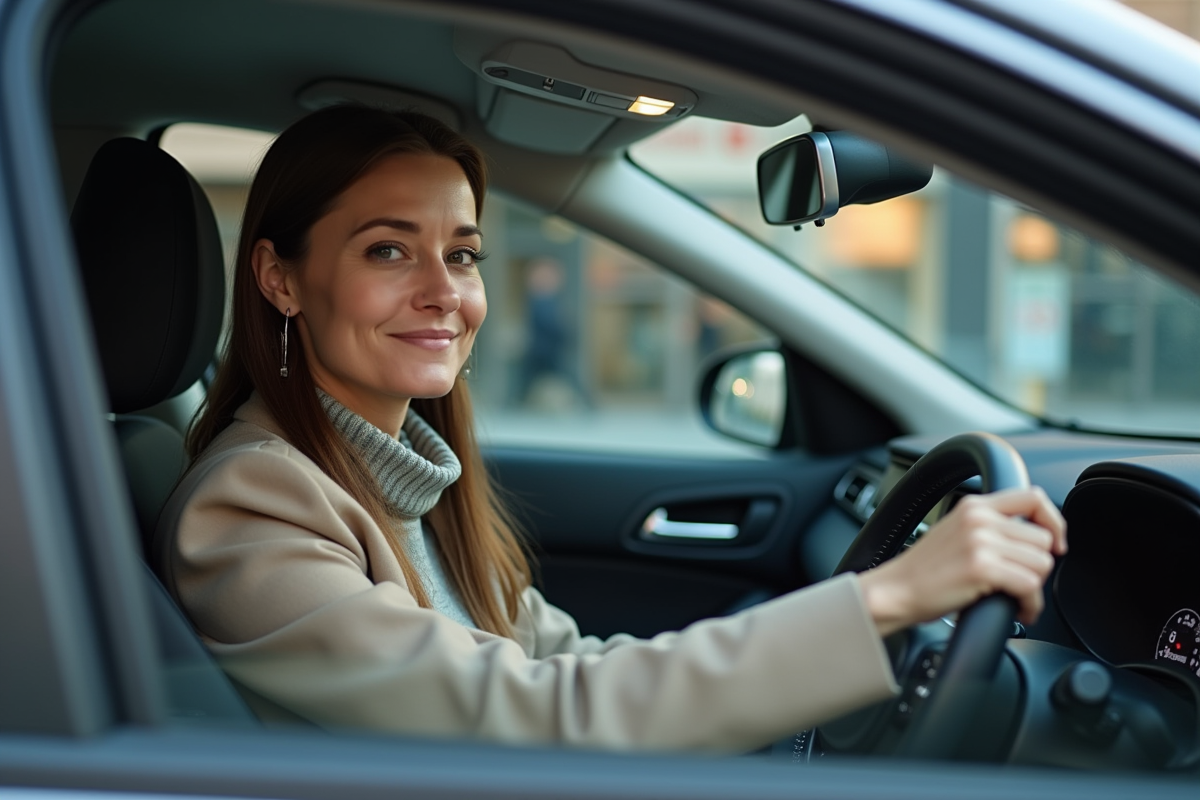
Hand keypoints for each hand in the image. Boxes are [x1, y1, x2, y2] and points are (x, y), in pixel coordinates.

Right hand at [857, 487, 1066, 636]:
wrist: (896, 590)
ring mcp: (980, 542)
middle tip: (1019, 581)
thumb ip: (990, 526)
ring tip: (1015, 596)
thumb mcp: (956, 531)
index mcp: (974, 505)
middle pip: (1043, 539)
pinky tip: (1017, 609)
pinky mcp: (982, 568)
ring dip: (1033, 587)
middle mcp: (979, 518)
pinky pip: (1030, 586)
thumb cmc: (924, 570)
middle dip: (1037, 566)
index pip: (1034, 497)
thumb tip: (1034, 538)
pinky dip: (1030, 605)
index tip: (1056, 543)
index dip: (1053, 521)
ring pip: (1041, 564)